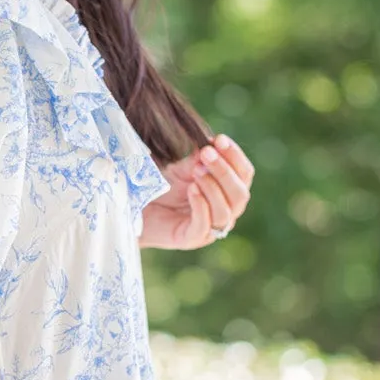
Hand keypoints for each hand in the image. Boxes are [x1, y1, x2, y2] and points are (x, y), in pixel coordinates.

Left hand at [140, 133, 253, 249]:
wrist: (135, 207)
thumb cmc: (163, 186)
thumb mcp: (183, 167)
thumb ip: (199, 158)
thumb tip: (212, 143)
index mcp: (228, 192)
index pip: (244, 174)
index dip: (235, 156)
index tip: (220, 139)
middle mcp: (224, 211)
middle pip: (240, 194)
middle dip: (225, 171)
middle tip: (207, 153)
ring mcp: (209, 229)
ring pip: (225, 212)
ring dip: (213, 187)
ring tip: (197, 170)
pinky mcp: (190, 239)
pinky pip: (203, 226)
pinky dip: (201, 206)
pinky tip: (192, 189)